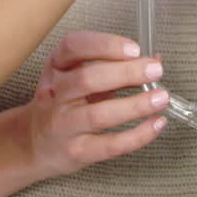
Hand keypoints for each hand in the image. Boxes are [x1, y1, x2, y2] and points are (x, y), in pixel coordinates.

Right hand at [24, 32, 169, 176]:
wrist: (35, 143)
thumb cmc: (63, 103)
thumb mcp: (77, 76)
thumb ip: (112, 66)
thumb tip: (154, 60)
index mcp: (56, 67)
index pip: (74, 47)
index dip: (105, 45)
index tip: (134, 49)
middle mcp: (55, 93)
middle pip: (87, 79)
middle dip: (126, 73)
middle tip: (154, 70)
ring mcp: (64, 124)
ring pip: (99, 114)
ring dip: (135, 105)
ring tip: (161, 97)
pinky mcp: (76, 151)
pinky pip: (110, 145)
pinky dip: (138, 135)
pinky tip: (156, 124)